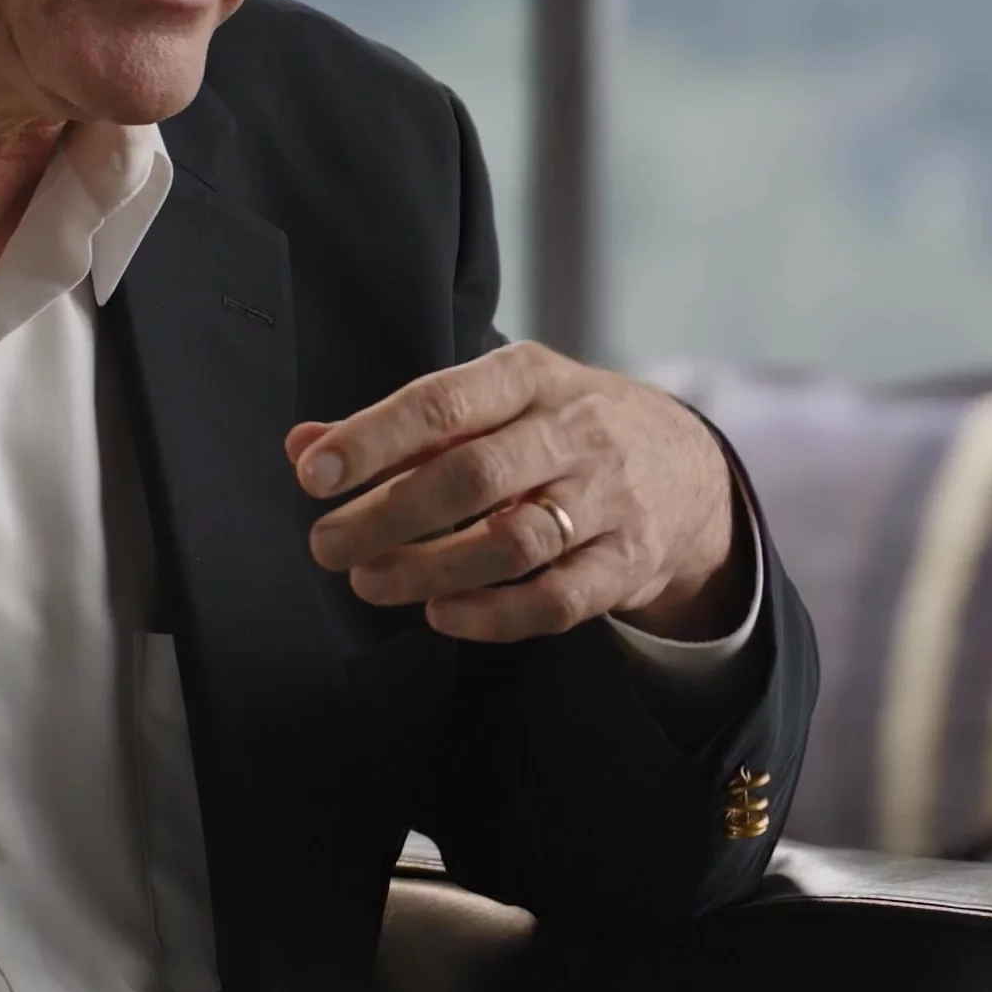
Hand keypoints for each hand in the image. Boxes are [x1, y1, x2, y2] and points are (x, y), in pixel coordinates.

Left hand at [291, 342, 741, 643]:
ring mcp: (608, 499)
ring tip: (370, 583)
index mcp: (531, 376)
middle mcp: (575, 431)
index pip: (444, 403)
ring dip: (430, 569)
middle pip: (474, 475)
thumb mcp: (496, 404)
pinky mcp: (627, 563)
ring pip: (514, 542)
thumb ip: (401, 428)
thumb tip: (303, 445)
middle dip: (389, 514)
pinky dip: (493, 616)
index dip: (372, 440)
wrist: (688, 470)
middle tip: (327, 545)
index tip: (313, 474)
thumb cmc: (561, 432)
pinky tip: (440, 615)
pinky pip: (558, 600)